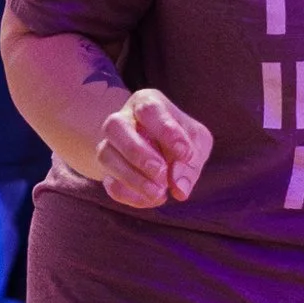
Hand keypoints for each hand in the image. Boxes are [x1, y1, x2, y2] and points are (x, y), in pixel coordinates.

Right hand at [94, 86, 210, 209]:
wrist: (162, 152)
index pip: (149, 109)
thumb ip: (192, 162)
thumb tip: (179, 187)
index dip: (166, 132)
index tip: (185, 154)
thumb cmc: (181, 140)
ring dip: (132, 177)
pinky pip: (108, 183)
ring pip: (106, 155)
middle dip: (138, 153)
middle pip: (114, 126)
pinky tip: (150, 199)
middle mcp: (122, 120)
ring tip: (159, 192)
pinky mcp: (107, 171)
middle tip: (161, 172)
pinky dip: (128, 194)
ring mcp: (110, 145)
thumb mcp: (197, 143)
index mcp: (147, 103)